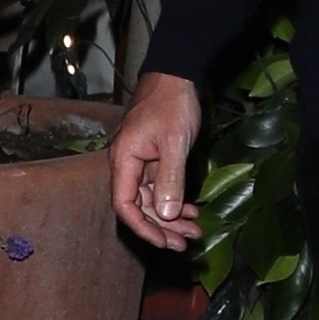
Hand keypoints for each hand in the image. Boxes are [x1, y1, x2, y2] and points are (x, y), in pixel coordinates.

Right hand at [110, 71, 203, 249]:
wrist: (176, 75)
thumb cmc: (172, 104)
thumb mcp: (174, 142)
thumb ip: (170, 179)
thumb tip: (165, 215)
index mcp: (124, 160)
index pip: (124, 204)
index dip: (142, 227)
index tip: (164, 242)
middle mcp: (127, 164)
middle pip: (139, 207)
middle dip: (161, 227)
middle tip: (186, 243)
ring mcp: (139, 162)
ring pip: (151, 199)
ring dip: (171, 217)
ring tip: (194, 231)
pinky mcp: (153, 159)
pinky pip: (160, 187)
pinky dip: (174, 200)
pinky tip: (191, 211)